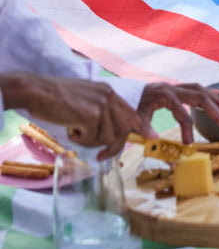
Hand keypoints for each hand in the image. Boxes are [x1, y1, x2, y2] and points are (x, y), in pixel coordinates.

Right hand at [0, 74, 148, 158]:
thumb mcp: (85, 98)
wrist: (38, 91)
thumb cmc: (55, 97)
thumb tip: (108, 129)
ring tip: (76, 133)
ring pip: (109, 138)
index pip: (130, 112)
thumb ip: (99, 109)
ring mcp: (101, 105)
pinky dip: (80, 140)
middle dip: (115, 147)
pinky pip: (92, 140)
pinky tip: (70, 129)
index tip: (150, 135)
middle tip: (101, 156)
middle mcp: (108, 96)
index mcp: (108, 91)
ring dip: (91, 143)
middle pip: (124, 129)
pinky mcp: (90, 115)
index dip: (140, 126)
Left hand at [137, 82, 218, 143]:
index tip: (189, 145)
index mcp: (165, 95)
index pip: (182, 113)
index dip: (187, 130)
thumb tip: (155, 142)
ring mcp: (177, 87)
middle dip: (217, 112)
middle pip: (201, 98)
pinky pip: (197, 88)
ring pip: (203, 91)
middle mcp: (174, 88)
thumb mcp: (132, 119)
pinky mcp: (177, 89)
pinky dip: (210, 92)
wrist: (124, 91)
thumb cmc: (129, 106)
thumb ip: (143, 130)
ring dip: (218, 101)